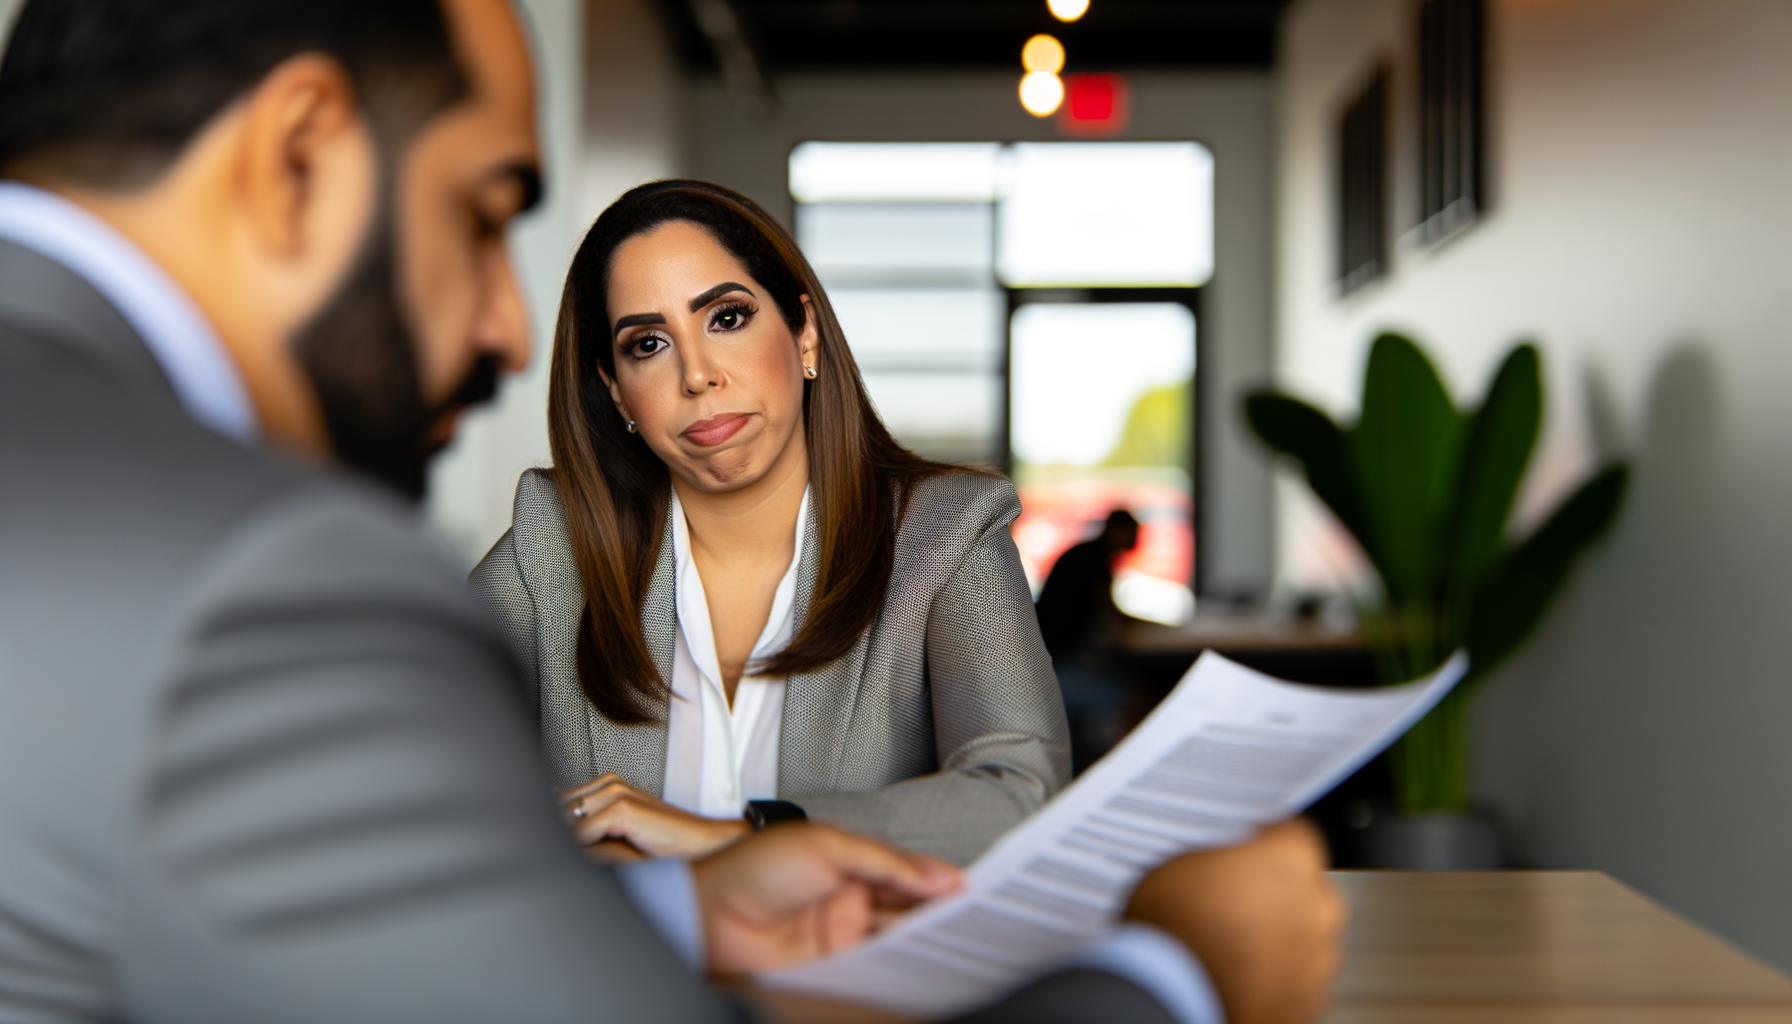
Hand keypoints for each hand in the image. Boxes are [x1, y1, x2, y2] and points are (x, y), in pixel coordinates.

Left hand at [559, 774, 748, 859]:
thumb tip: (556, 838)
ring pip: (568, 818)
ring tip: (555, 860)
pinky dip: (577, 849)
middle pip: (559, 808)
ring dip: (560, 841)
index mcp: (606, 786)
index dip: (546, 822)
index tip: (537, 840)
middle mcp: (609, 784)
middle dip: (549, 831)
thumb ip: (590, 832)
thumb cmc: (665, 844)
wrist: (701, 844)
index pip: (560, 801)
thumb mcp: (620, 836)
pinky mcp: (623, 807)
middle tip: (541, 853)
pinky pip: (584, 831)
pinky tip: (578, 863)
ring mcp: (616, 792)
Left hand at [692, 823, 960, 976]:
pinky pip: (872, 967)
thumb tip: (933, 875)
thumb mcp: (826, 846)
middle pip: (905, 908)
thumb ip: (884, 862)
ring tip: (953, 940)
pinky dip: (895, 966)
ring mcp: (840, 932)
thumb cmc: (751, 868)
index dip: (936, 880)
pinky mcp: (831, 966)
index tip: (970, 889)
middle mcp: (848, 896)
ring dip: (919, 939)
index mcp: (850, 860)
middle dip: (936, 912)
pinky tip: (915, 963)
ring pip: (893, 938)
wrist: (709, 915)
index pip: (905, 872)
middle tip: (971, 917)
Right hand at [1124, 818, 1344, 1023]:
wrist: (1170, 992)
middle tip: (1234, 903)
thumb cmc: (1173, 926)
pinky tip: (1240, 974)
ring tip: (1233, 944)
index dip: (1264, 843)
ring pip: (1305, 937)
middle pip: (1305, 889)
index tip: (1247, 852)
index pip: (1292, 833)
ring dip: (1279, 938)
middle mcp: (1317, 906)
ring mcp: (1318, 959)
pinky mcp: (1308, 1001)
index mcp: (1292, 858)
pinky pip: (1298, 980)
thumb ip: (1225, 854)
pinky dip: (1276, 977)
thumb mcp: (1183, 858)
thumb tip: (1228, 856)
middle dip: (1276, 894)